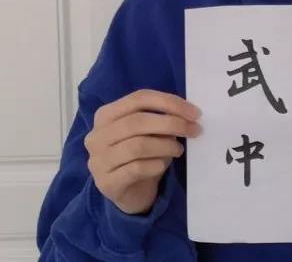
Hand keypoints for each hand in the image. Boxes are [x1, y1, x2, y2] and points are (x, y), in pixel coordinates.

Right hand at [85, 89, 201, 214]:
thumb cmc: (141, 156)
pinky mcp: (107, 183)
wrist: (129, 193)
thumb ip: (161, 120)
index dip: (169, 102)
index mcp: (106, 115)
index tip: (194, 112)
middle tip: (194, 130)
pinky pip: (136, 169)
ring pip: (137, 145)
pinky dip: (156, 165)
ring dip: (165, 146)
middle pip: (138, 121)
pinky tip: (162, 165)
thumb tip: (188, 115)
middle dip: (172, 124)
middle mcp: (97, 136)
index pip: (139, 98)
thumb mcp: (149, 133)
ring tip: (178, 150)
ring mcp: (98, 160)